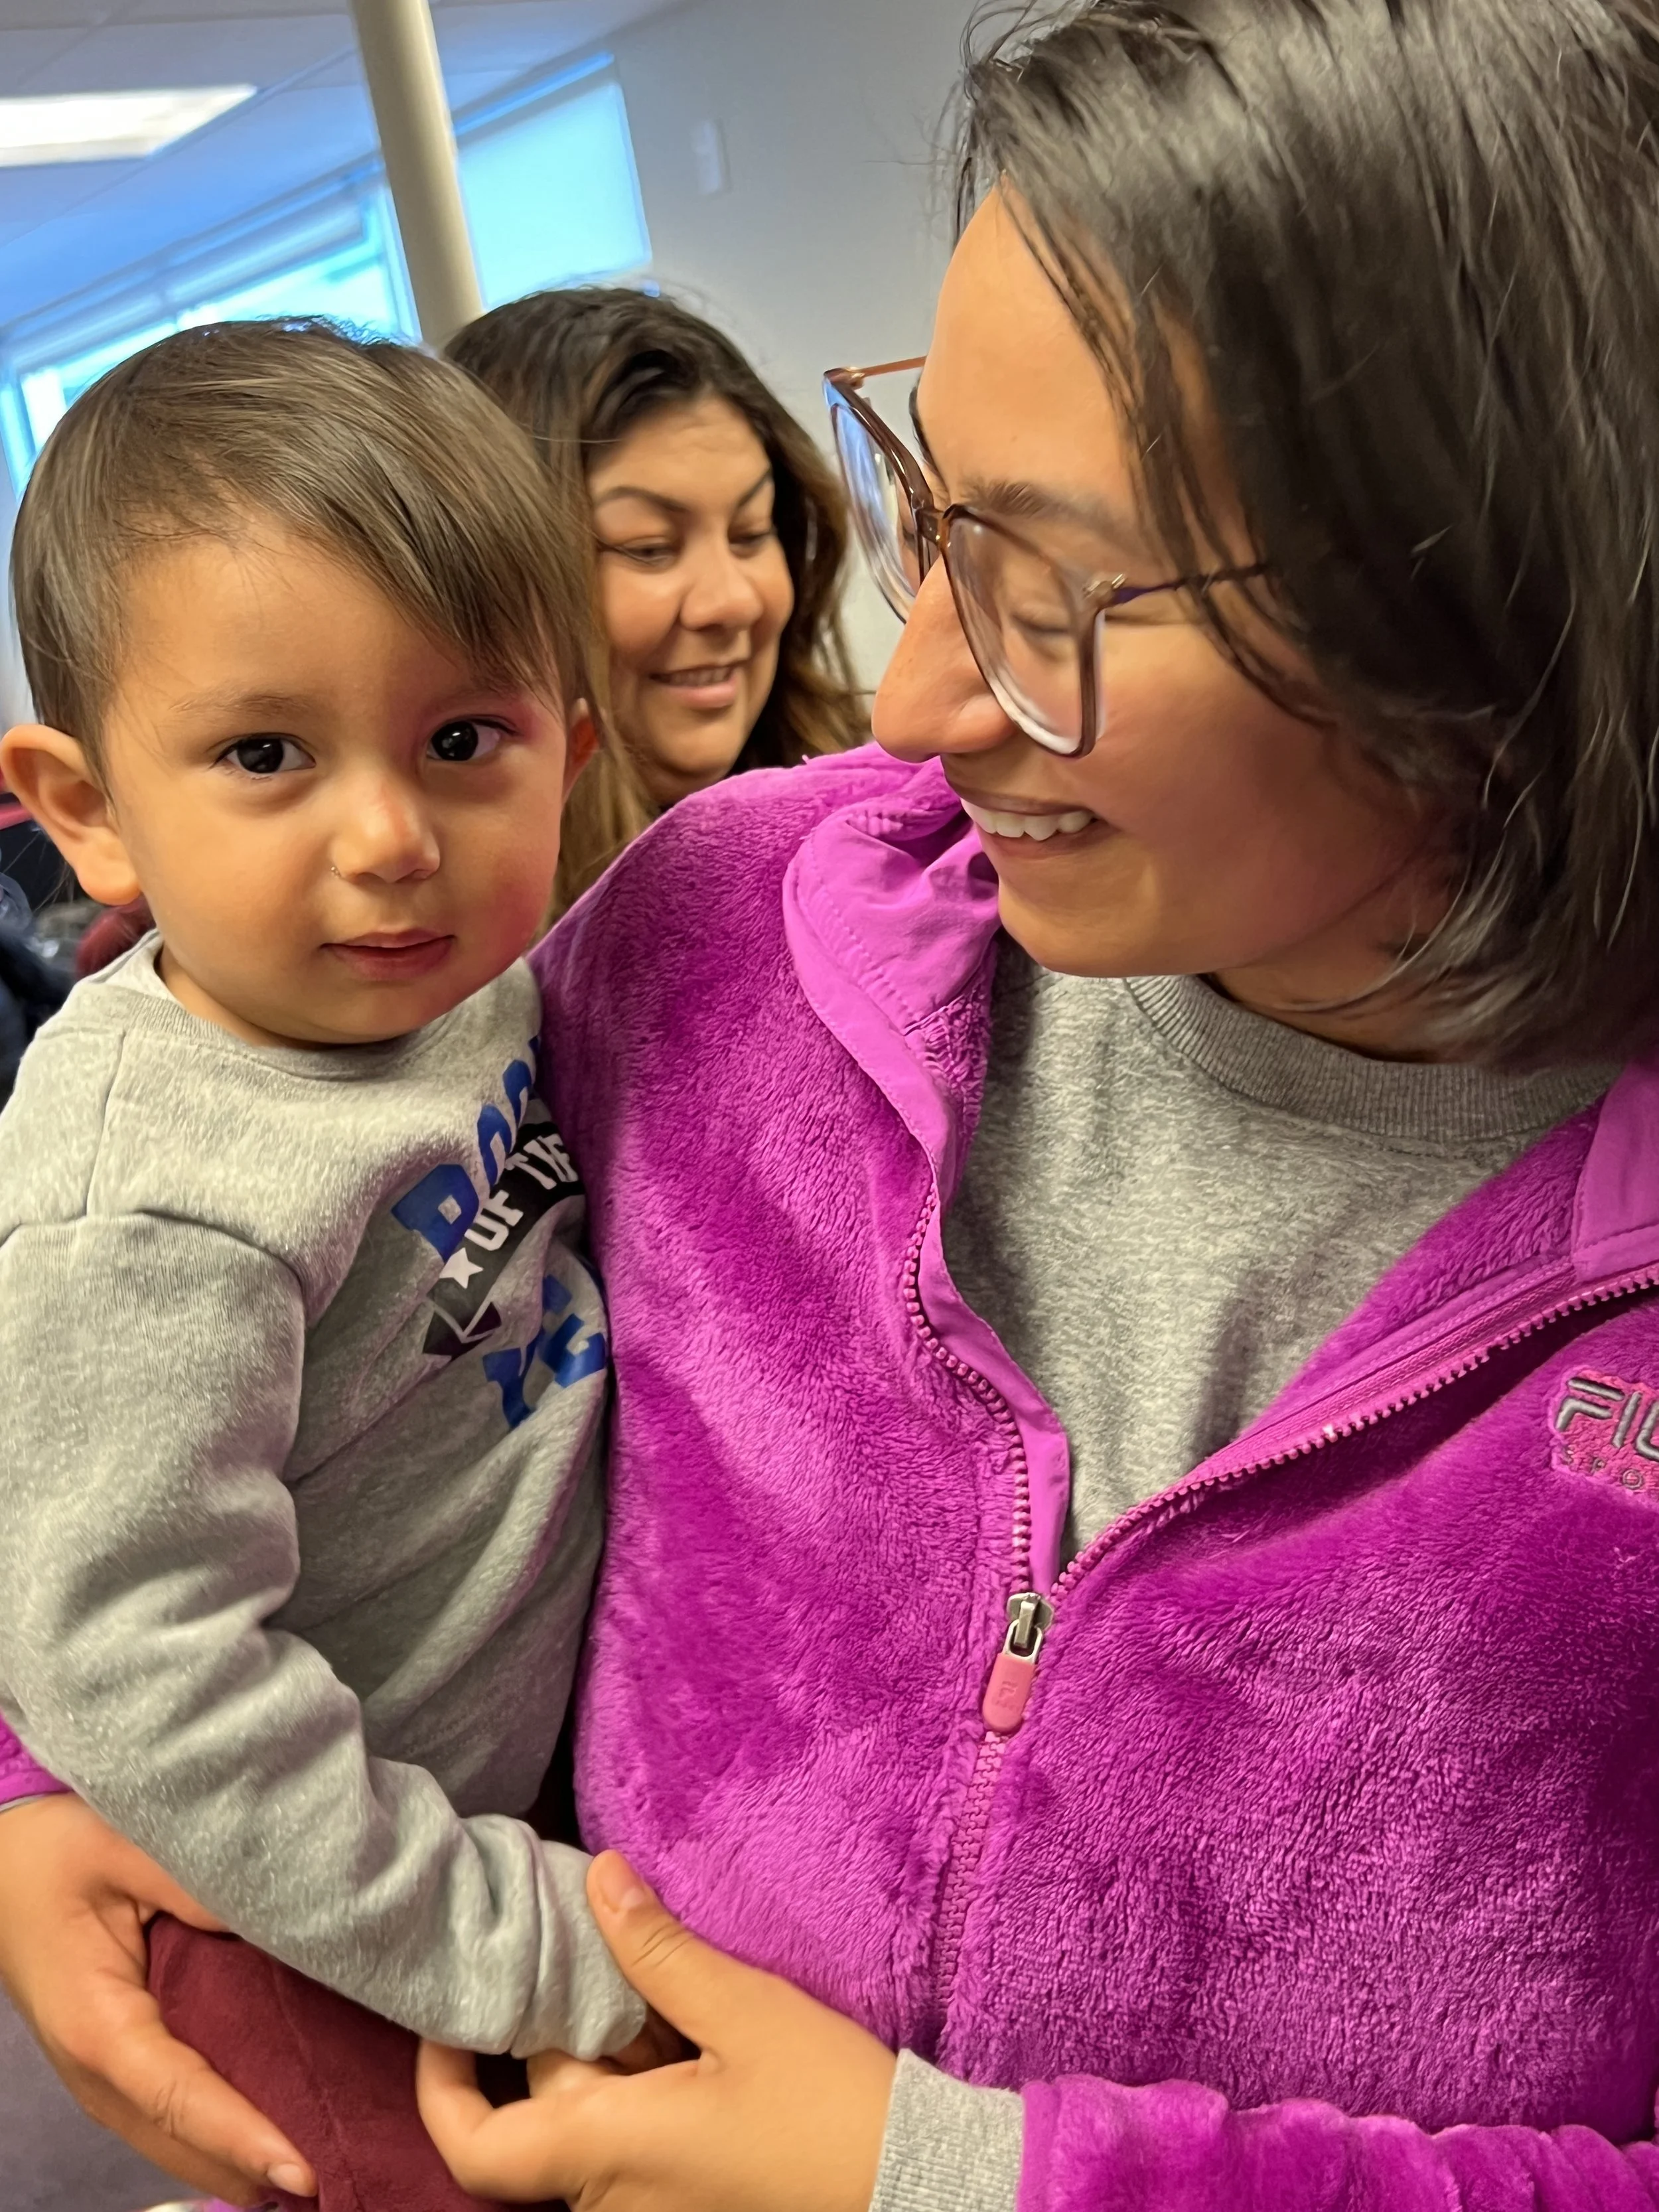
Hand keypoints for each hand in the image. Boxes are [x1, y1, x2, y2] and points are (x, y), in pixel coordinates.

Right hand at [0, 1795, 315, 2205]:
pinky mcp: (113, 2064)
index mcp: (98, 2025)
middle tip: (336, 2184)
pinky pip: (168, 2114)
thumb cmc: (56, 1852)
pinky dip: (216, 2133)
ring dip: (236, 2159)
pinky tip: (271, 2130)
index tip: (304, 2169)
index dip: (242, 2139)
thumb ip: (199, 1885)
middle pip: (181, 2140)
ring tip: (316, 2176)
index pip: (180, 2098)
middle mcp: (95, 2070)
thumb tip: (279, 1925)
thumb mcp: (123, 1847)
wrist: (2, 1864)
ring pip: (174, 2140)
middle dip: (252, 2168)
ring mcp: (100, 2075)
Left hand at [418, 1852, 896, 2211]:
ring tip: (669, 1986)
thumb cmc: (829, 2108)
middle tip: (609, 1945)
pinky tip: (695, 2034)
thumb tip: (598, 1879)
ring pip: (595, 2118)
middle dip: (568, 2027)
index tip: (448, 2017)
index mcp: (609, 2156)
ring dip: (616, 2052)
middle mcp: (613, 2197)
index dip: (441, 2086)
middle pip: (547, 2106)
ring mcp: (650, 2209)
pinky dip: (649, 2082)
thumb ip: (659, 1949)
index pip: (478, 2149)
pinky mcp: (688, 2203)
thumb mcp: (744, 2010)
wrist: (914, 2186)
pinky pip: (636, 2140)